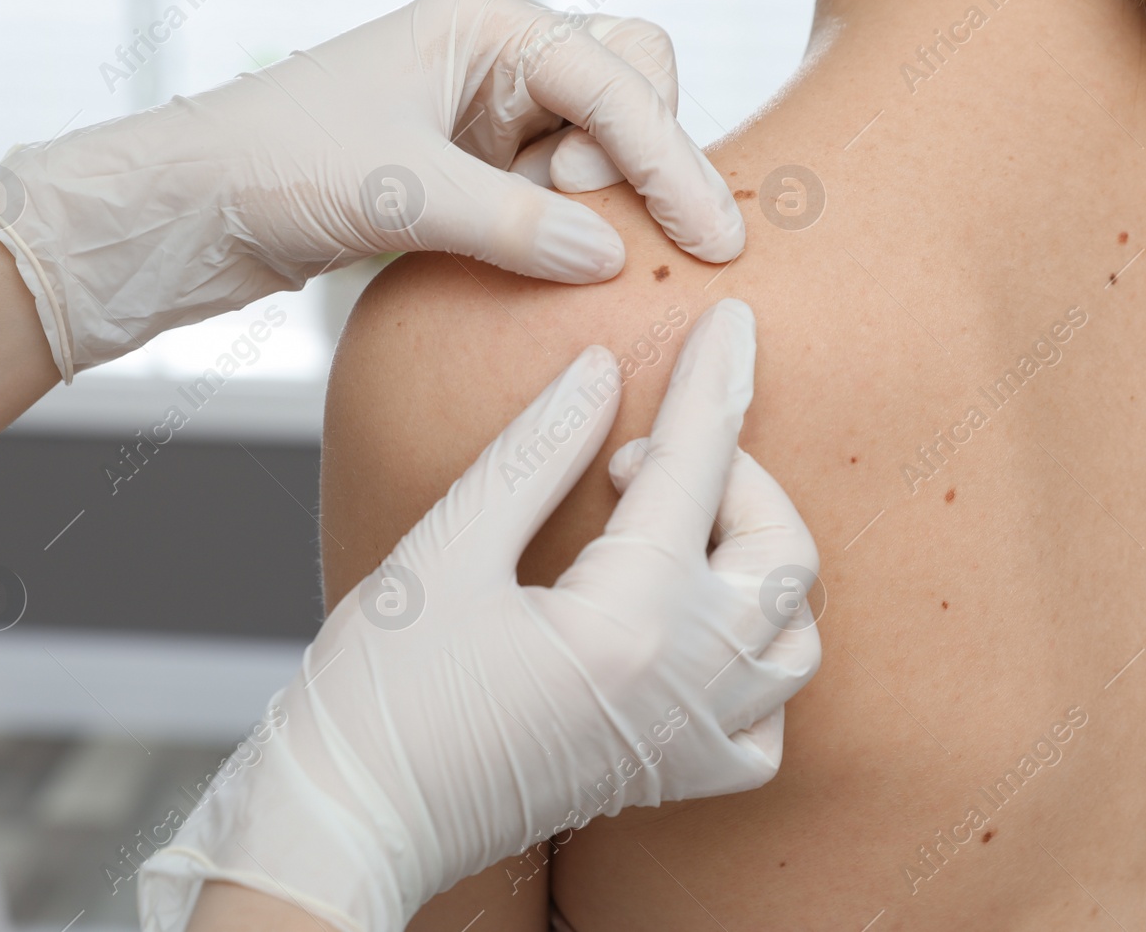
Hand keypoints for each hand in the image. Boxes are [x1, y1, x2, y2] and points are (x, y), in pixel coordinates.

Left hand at [0, 0, 743, 380]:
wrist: (191, 210)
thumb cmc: (273, 167)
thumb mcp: (399, 195)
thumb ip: (516, 225)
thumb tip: (615, 255)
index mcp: (486, 25)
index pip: (618, 81)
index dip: (672, 162)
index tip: (715, 240)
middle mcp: (498, 56)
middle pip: (632, 86)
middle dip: (646, 160)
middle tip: (602, 235)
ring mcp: (490, 112)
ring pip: (603, 141)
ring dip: (609, 198)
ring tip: (566, 251)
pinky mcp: (477, 167)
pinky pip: (560, 189)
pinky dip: (573, 227)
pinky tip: (558, 267)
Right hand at [138, 300, 820, 931]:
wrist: (351, 824)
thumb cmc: (377, 696)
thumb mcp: (443, 552)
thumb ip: (534, 453)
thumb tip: (600, 372)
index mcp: (624, 622)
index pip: (695, 468)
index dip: (714, 381)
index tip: (732, 321)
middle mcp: (679, 686)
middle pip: (782, 553)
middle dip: (740, 478)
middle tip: (649, 457)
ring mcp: (684, 741)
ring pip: (794, 639)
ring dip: (758, 564)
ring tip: (676, 535)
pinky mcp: (668, 778)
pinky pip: (766, 726)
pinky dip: (756, 666)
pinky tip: (695, 631)